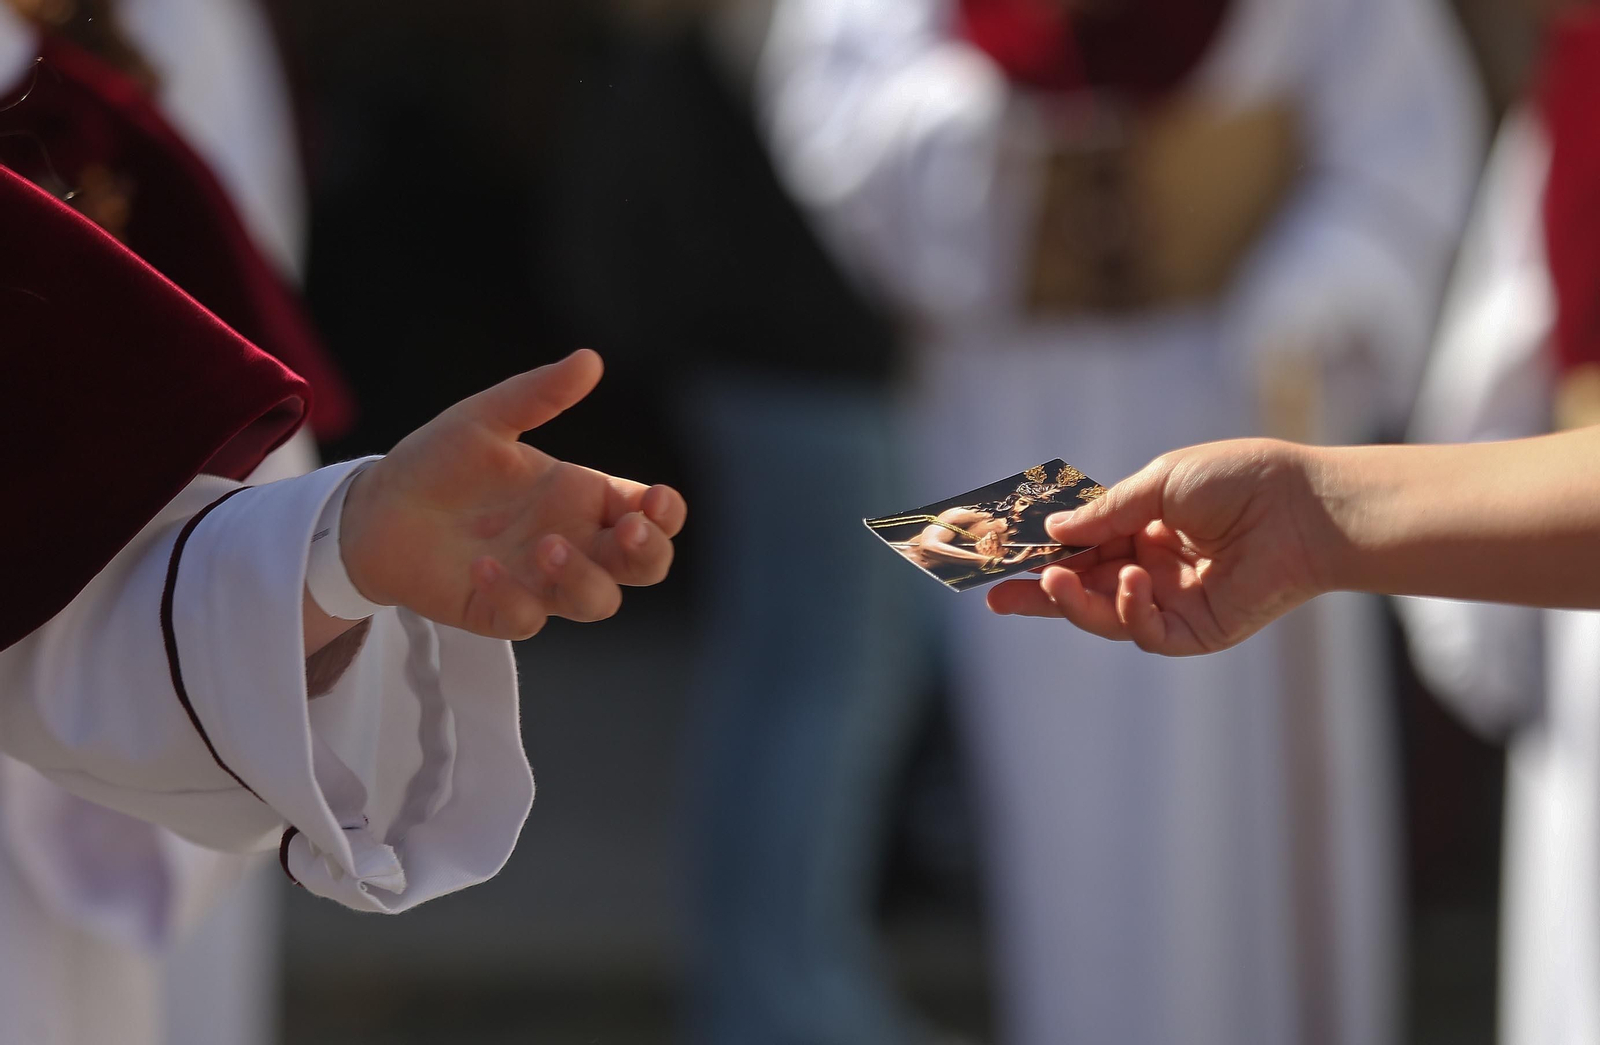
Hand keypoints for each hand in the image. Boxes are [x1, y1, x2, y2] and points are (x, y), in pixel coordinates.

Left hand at [338, 350, 686, 639]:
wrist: (375, 509)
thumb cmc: (439, 461)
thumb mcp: (486, 418)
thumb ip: (539, 394)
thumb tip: (590, 359)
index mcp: (582, 496)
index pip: (650, 514)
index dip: (666, 514)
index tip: (653, 500)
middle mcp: (574, 542)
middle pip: (643, 567)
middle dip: (649, 553)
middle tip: (630, 531)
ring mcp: (541, 582)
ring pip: (598, 602)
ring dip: (583, 578)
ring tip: (545, 545)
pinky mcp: (501, 612)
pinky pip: (528, 620)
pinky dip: (514, 597)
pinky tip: (483, 566)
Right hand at [986, 439, 1337, 654]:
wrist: (1304, 508)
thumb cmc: (1241, 480)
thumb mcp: (1160, 483)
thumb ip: (1107, 512)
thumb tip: (1053, 531)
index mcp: (1144, 531)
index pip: (1081, 550)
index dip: (1042, 555)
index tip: (1001, 557)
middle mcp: (1153, 570)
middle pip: (1082, 590)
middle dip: (1039, 594)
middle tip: (997, 597)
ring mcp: (1173, 603)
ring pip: (1105, 616)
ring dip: (1073, 602)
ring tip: (1051, 581)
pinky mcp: (1197, 631)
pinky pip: (1147, 632)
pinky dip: (1130, 610)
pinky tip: (1132, 581)